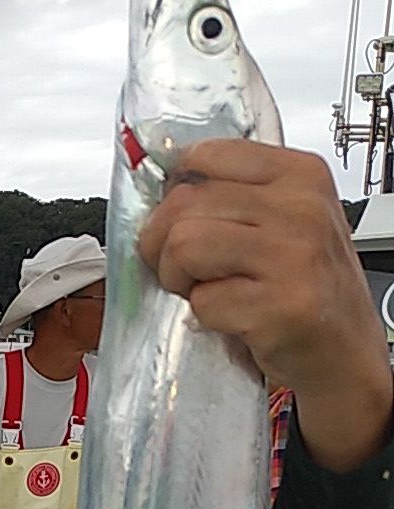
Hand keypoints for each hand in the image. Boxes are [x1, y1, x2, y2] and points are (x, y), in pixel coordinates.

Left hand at [137, 141, 392, 471]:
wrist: (346, 352)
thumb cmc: (306, 287)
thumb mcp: (288, 221)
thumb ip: (237, 196)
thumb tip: (161, 190)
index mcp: (300, 175)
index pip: (206, 156)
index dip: (173, 193)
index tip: (175, 220)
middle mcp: (300, 208)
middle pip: (184, 203)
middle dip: (163, 243)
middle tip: (180, 269)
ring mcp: (292, 257)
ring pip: (184, 245)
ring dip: (178, 278)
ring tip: (203, 291)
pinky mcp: (279, 308)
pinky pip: (203, 301)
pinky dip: (204, 317)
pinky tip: (234, 318)